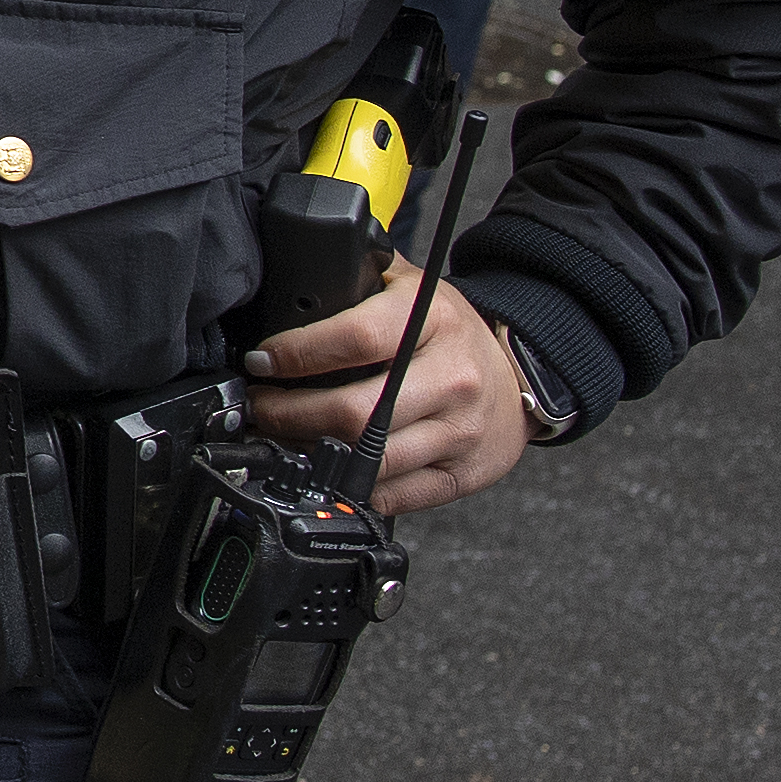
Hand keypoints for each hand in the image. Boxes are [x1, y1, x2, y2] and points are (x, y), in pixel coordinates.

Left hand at [243, 262, 530, 513]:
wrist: (520, 371)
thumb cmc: (449, 330)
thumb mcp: (407, 287)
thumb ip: (352, 286)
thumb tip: (282, 298)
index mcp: (434, 319)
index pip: (356, 337)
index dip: (297, 354)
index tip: (262, 362)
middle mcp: (453, 377)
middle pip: (356, 412)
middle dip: (289, 414)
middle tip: (259, 408)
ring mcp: (462, 431)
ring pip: (371, 460)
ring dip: (310, 454)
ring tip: (281, 436)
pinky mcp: (465, 474)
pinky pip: (395, 495)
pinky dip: (350, 488)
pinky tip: (326, 469)